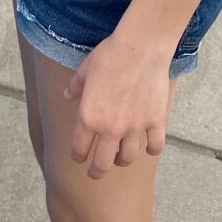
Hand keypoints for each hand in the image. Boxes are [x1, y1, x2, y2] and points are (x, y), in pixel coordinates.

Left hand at [65, 30, 172, 178]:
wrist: (139, 49)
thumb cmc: (109, 56)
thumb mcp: (84, 70)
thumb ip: (75, 87)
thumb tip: (67, 96)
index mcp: (89, 117)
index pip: (80, 148)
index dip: (77, 157)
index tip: (77, 159)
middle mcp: (111, 128)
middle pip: (103, 163)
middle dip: (97, 171)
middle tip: (95, 173)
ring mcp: (135, 128)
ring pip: (128, 157)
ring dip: (121, 159)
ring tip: (119, 157)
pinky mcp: (155, 123)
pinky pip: (154, 147)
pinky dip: (151, 149)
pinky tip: (148, 147)